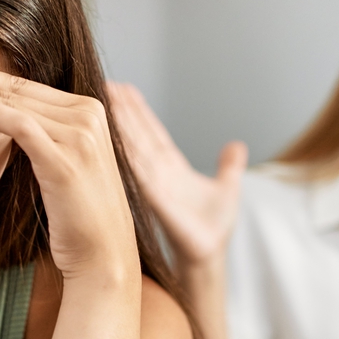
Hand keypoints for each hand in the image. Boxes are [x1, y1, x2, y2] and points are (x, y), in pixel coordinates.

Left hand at [0, 57, 138, 284]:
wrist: (104, 256)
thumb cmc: (76, 218)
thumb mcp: (59, 166)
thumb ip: (41, 137)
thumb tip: (4, 122)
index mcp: (86, 111)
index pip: (22, 85)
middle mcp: (87, 114)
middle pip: (13, 88)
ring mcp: (80, 135)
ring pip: (10, 102)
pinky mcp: (67, 159)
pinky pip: (20, 125)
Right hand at [107, 81, 245, 268]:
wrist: (209, 256)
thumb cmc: (214, 228)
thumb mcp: (227, 188)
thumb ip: (229, 166)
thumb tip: (237, 145)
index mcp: (172, 167)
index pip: (152, 131)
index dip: (137, 110)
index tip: (122, 87)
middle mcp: (158, 173)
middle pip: (137, 133)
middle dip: (120, 109)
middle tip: (101, 82)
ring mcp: (154, 185)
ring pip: (133, 148)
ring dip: (118, 125)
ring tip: (103, 100)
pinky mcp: (156, 201)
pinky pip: (138, 173)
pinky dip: (127, 156)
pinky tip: (114, 137)